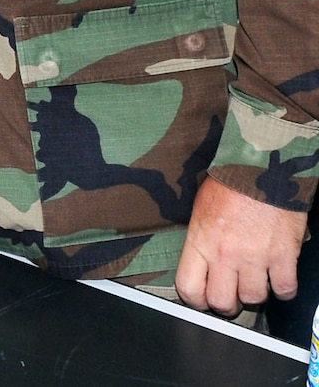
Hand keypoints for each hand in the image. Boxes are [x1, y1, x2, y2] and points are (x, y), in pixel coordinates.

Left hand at [174, 177, 304, 314]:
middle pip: (222, 302)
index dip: (195, 301)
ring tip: (255, 281)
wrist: (261, 169)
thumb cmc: (228, 186)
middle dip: (226, 305)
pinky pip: (285, 289)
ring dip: (255, 294)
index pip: (189, 288)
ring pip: (254, 298)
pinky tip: (279, 279)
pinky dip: (284, 289)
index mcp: (200, 242)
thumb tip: (201, 268)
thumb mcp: (199, 212)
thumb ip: (200, 243)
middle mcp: (225, 254)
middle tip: (231, 296)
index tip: (202, 300)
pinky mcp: (284, 255)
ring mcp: (256, 257)